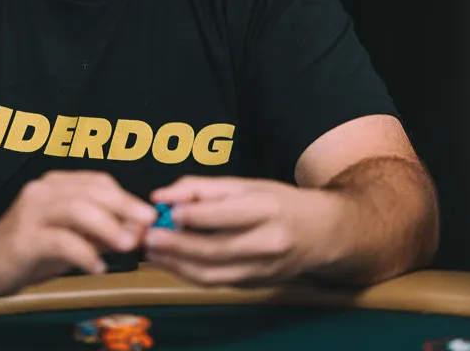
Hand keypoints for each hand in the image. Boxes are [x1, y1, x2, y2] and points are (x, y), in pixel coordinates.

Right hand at [0, 171, 157, 296]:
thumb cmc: (31, 249)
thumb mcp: (70, 236)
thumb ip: (99, 231)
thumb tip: (136, 232)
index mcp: (56, 185)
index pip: (98, 182)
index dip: (127, 197)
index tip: (149, 216)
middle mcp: (43, 190)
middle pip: (91, 191)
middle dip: (124, 206)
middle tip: (147, 223)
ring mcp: (31, 212)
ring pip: (76, 209)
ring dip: (107, 226)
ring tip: (127, 244)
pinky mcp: (23, 238)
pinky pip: (60, 241)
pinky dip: (84, 254)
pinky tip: (96, 267)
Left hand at [143, 176, 344, 286]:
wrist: (322, 234)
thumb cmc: (280, 203)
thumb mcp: (247, 185)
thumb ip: (203, 189)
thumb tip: (162, 196)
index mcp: (267, 210)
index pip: (224, 215)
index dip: (191, 215)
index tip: (164, 210)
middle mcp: (267, 242)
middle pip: (215, 249)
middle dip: (176, 245)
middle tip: (147, 237)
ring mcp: (262, 269)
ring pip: (212, 273)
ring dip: (176, 264)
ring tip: (152, 251)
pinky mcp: (254, 285)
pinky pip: (215, 283)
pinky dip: (188, 274)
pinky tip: (170, 262)